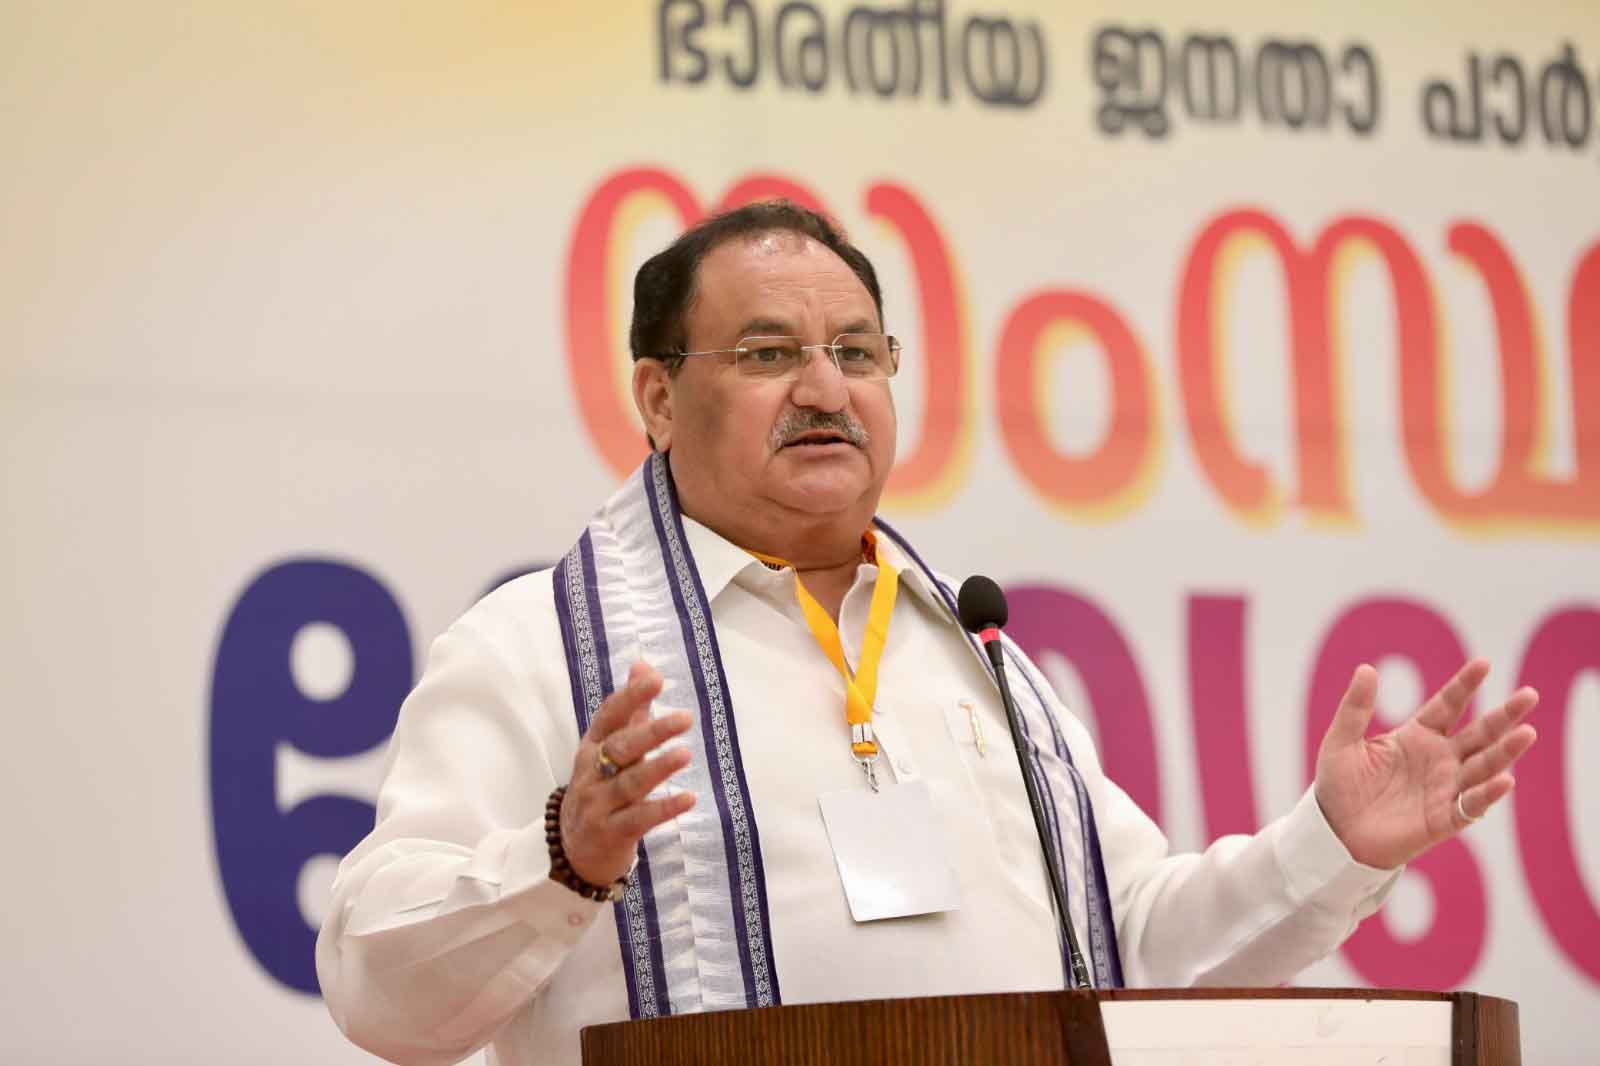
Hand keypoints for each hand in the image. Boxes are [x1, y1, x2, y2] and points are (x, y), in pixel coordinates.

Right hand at [560, 661, 696, 884]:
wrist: (573, 853)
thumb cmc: (600, 790)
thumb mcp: (609, 750)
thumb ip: (630, 711)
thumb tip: (643, 665)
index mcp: (592, 748)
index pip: (608, 717)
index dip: (630, 697)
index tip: (655, 678)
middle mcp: (591, 774)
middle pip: (619, 748)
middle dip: (651, 732)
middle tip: (685, 718)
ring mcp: (598, 805)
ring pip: (628, 784)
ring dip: (658, 768)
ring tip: (685, 754)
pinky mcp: (611, 834)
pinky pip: (638, 819)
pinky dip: (663, 809)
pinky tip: (688, 799)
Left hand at [1314, 658, 1537, 869]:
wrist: (1334, 832)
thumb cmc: (1339, 785)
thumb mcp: (1342, 741)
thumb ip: (1355, 708)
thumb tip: (1367, 668)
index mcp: (1417, 736)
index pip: (1448, 705)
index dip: (1465, 685)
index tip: (1484, 663)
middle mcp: (1439, 759)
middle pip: (1479, 733)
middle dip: (1504, 715)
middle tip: (1529, 694)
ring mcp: (1444, 788)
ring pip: (1483, 767)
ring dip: (1505, 752)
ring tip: (1527, 733)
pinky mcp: (1443, 819)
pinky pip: (1471, 805)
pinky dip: (1487, 794)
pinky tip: (1504, 780)